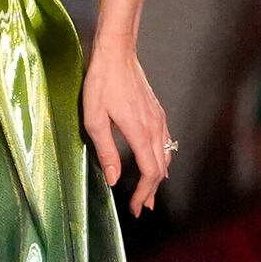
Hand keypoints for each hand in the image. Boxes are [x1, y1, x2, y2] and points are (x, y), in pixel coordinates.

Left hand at [82, 42, 174, 215]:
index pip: (149, 171)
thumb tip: (113, 178)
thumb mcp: (94, 119)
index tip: (135, 207)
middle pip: (160, 168)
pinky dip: (163, 160)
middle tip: (141, 208)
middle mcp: (154, 128)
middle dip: (151, 190)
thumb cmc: (101, 83)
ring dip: (158, 177)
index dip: (143, 192)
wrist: (117, 53)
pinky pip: (166, 143)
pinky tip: (158, 164)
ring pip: (165, 156)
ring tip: (149, 193)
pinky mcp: (157, 112)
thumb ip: (105, 150)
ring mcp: (158, 119)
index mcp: (139, 132)